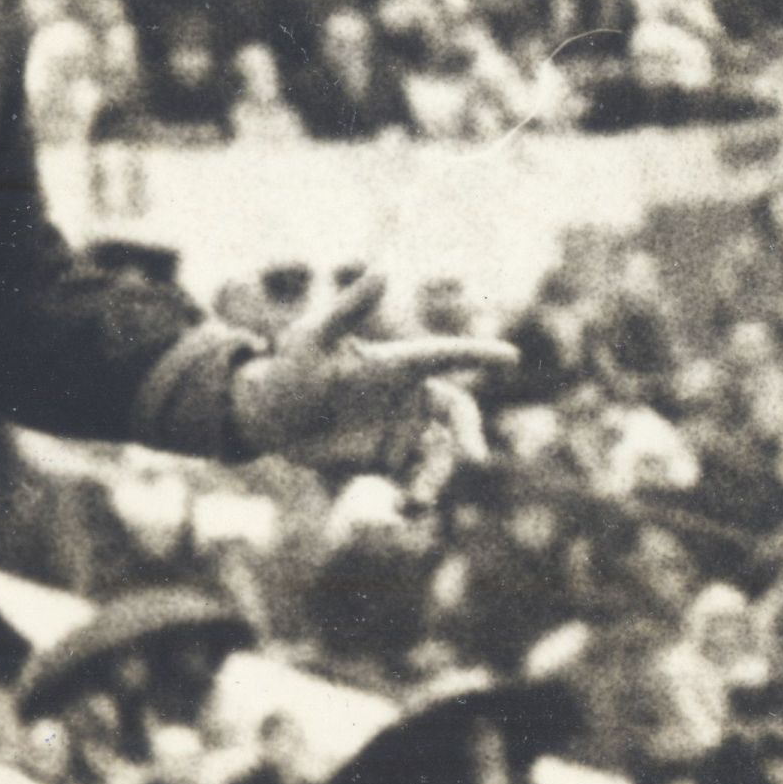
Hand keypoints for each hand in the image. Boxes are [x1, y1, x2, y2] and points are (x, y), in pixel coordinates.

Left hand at [229, 270, 510, 476]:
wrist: (273, 418)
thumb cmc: (292, 368)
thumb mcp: (314, 338)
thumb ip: (348, 309)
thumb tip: (383, 271)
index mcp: (398, 364)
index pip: (444, 356)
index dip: (477, 355)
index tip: (509, 357)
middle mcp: (410, 397)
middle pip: (457, 414)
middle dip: (469, 435)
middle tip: (474, 459)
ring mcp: (404, 431)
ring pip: (439, 456)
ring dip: (434, 480)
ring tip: (415, 502)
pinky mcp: (392, 462)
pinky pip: (416, 482)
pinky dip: (416, 500)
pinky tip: (402, 512)